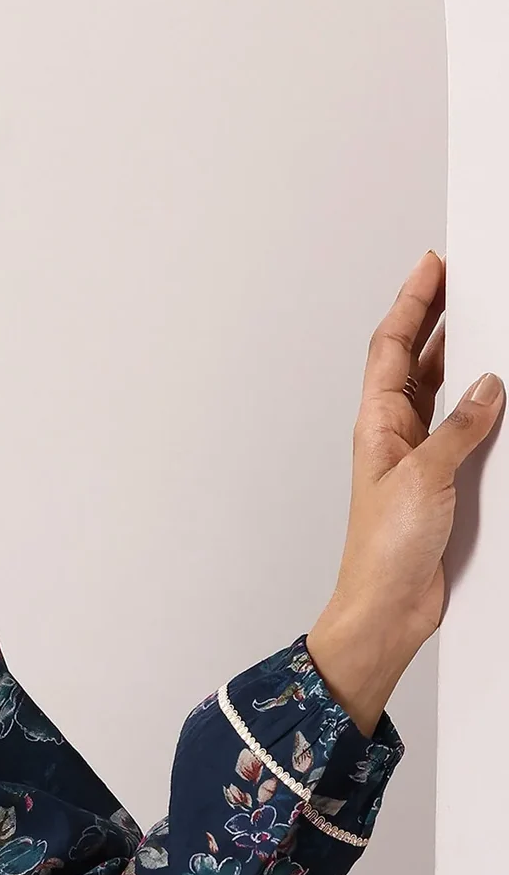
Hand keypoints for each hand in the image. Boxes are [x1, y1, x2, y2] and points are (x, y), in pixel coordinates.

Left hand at [306, 249, 501, 734]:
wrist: (386, 609)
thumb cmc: (384, 553)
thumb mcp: (426, 477)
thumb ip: (459, 427)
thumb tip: (488, 386)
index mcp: (377, 422)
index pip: (392, 345)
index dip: (413, 302)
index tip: (433, 265)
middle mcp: (395, 433)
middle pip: (416, 360)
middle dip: (438, 318)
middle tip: (462, 279)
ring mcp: (419, 456)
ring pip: (443, 391)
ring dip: (461, 357)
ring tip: (483, 320)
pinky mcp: (443, 481)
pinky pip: (464, 429)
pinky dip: (481, 405)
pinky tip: (500, 392)